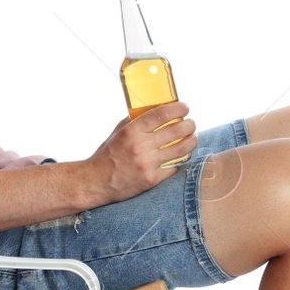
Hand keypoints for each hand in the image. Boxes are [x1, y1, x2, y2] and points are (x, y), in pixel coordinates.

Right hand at [81, 102, 197, 205]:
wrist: (96, 181)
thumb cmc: (107, 154)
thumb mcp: (118, 132)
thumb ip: (135, 121)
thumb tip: (154, 110)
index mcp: (132, 130)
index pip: (162, 114)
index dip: (178, 109)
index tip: (185, 107)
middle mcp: (141, 146)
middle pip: (177, 130)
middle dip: (190, 125)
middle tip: (191, 123)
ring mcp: (147, 164)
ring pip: (181, 149)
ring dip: (192, 141)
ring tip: (193, 137)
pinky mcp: (152, 179)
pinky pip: (174, 167)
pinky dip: (180, 160)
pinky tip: (181, 155)